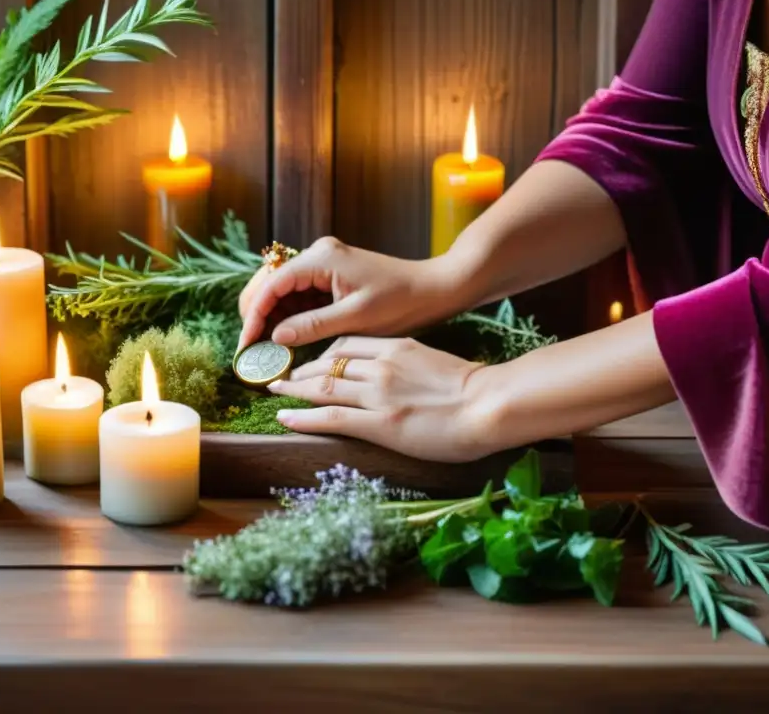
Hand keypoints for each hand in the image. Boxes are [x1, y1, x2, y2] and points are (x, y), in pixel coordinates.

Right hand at [238, 237, 459, 350]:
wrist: (433, 291)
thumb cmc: (401, 301)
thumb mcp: (355, 318)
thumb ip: (313, 325)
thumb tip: (275, 336)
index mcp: (321, 258)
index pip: (272, 286)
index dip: (255, 317)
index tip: (246, 346)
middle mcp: (317, 256)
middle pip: (270, 285)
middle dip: (257, 317)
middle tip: (250, 351)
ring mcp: (322, 266)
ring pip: (282, 293)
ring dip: (272, 320)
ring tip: (263, 351)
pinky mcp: (330, 278)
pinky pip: (299, 297)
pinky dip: (289, 318)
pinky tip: (284, 341)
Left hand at [267, 336, 500, 461]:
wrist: (492, 405)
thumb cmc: (476, 390)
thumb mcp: (436, 363)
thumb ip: (410, 365)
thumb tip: (398, 376)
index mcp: (397, 347)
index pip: (347, 344)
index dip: (322, 354)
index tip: (310, 362)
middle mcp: (382, 366)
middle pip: (329, 363)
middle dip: (302, 370)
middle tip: (283, 377)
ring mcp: (379, 394)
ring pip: (323, 387)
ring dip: (294, 390)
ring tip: (276, 393)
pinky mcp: (380, 423)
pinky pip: (330, 417)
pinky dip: (302, 416)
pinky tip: (284, 418)